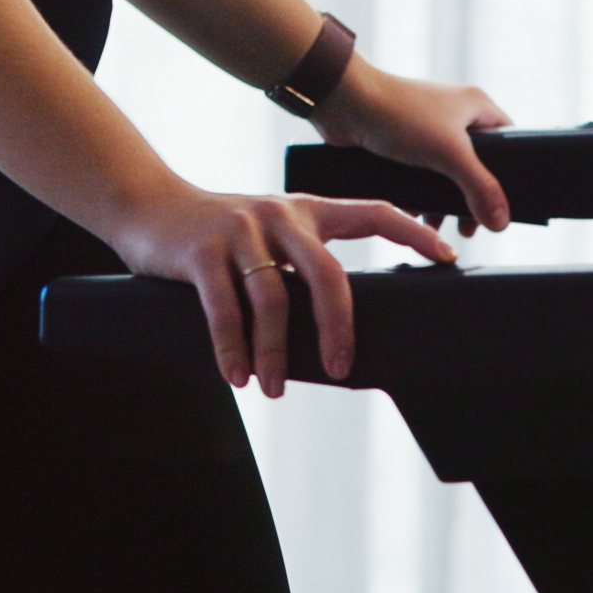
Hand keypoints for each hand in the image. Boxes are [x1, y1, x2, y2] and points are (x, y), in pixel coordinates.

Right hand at [103, 184, 456, 395]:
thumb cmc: (215, 233)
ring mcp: (240, 230)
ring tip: (272, 387)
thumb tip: (333, 329)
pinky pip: (224, 306)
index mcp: (306, 211)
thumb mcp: (265, 234)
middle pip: (326, 273)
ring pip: (273, 298)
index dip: (412, 231)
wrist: (147, 205)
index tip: (446, 257)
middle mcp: (280, 215)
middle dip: (338, 327)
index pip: (372, 211)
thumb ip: (297, 264)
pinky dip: (231, 347)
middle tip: (341, 368)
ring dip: (273, 352)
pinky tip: (236, 374)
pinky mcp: (202, 250)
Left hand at [311, 62, 515, 233]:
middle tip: (471, 227)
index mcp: (476, 105)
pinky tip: (414, 216)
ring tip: (439, 227)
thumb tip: (502, 222)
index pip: (510, 140)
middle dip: (473, 197)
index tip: (508, 205)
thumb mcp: (449, 154)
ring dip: (444, 201)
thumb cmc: (399, 114)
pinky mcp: (403, 142)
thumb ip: (480, 188)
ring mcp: (428, 127)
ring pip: (447, 172)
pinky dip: (421, 194)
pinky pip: (422, 174)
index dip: (512, 172)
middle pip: (478, 164)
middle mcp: (455, 114)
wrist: (343, 103)